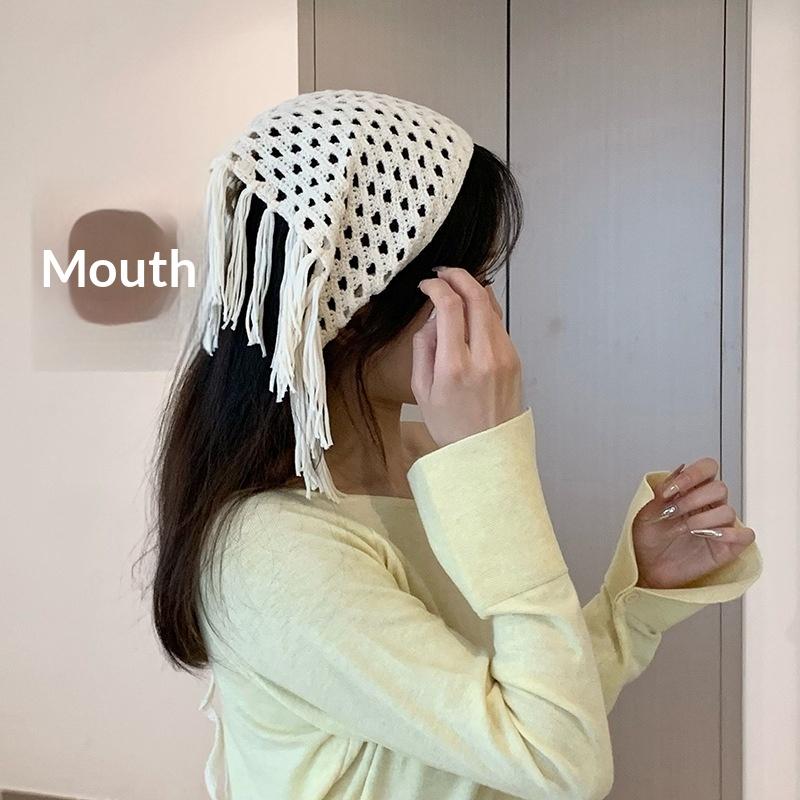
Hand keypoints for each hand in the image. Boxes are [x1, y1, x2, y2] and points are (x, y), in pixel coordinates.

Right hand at [412, 266, 523, 447]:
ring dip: (473, 289)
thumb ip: (423, 348)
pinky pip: (498, 323)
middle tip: (443, 273)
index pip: (448, 308)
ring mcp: (504, 356)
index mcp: (455, 367)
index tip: (426, 286)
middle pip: (476, 296)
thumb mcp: (421, 390)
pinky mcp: (515, 358)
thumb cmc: (449, 425)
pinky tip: (470, 312)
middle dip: (458, 276)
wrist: (487, 452)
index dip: (436, 287)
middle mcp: (484, 357)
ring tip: (455, 287)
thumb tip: (432, 317)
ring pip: (491, 306)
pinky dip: (483, 310)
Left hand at [631, 458, 756, 588]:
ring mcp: (719, 526)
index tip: (670, 491)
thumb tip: (675, 474)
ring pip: (729, 511)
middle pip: (719, 488)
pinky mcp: (728, 547)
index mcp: (691, 491)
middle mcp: (708, 505)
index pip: (707, 468)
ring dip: (704, 519)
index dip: (693, 474)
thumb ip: (660, 493)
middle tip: (673, 513)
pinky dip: (731, 534)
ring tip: (685, 529)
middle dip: (693, 499)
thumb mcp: (645, 512)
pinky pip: (745, 535)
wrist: (647, 567)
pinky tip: (709, 536)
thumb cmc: (648, 539)